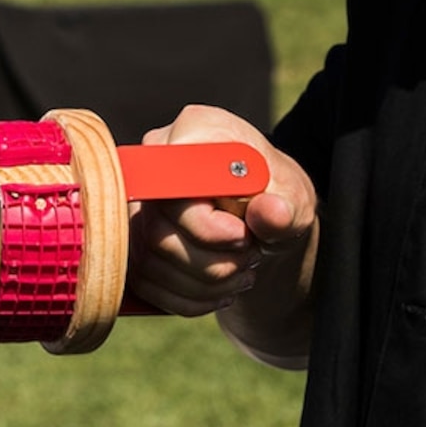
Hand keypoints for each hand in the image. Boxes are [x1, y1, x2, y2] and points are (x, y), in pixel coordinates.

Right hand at [126, 105, 316, 318]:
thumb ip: (286, 206)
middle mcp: (156, 157)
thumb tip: (271, 212)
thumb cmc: (275, 197)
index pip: (172, 180)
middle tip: (251, 257)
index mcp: (196, 129)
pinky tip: (220, 289)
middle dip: (211, 261)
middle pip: (157, 227)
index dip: (203, 222)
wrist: (260, 218)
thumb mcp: (295, 200)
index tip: (241, 236)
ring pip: (149, 260)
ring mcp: (137, 198)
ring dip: (204, 283)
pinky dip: (188, 298)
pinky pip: (145, 282)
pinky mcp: (130, 236)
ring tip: (241, 274)